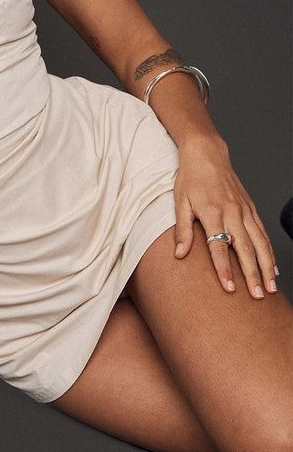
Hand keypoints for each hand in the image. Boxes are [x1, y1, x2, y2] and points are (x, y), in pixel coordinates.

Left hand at [173, 138, 278, 298]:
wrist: (207, 154)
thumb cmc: (191, 178)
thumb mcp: (180, 203)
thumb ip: (182, 230)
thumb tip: (179, 255)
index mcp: (212, 212)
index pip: (218, 247)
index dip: (224, 269)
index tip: (229, 289)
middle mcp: (232, 212)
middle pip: (245, 249)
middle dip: (253, 275)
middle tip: (258, 296)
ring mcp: (244, 210)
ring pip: (260, 243)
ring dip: (267, 267)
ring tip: (271, 288)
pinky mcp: (251, 208)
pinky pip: (263, 233)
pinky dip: (269, 251)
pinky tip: (273, 267)